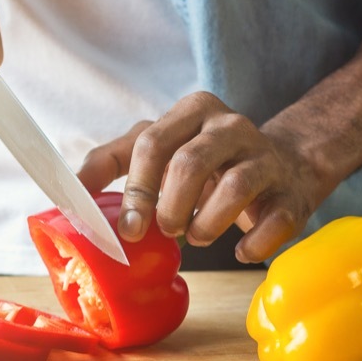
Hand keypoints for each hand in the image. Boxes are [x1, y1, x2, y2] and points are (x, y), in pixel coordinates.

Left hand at [78, 92, 338, 264]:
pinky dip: (251, 243)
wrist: (285, 166)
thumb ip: (115, 161)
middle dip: (170, 207)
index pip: (152, 143)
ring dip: (207, 224)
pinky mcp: (292, 193)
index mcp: (193, 111)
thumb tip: (70, 192)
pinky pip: (273, 221)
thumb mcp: (161, 148)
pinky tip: (238, 250)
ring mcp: (266, 158)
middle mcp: (231, 126)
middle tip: (165, 231)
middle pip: (191, 163)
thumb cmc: (209, 163)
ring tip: (197, 236)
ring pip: (235, 187)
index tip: (127, 228)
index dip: (135, 190)